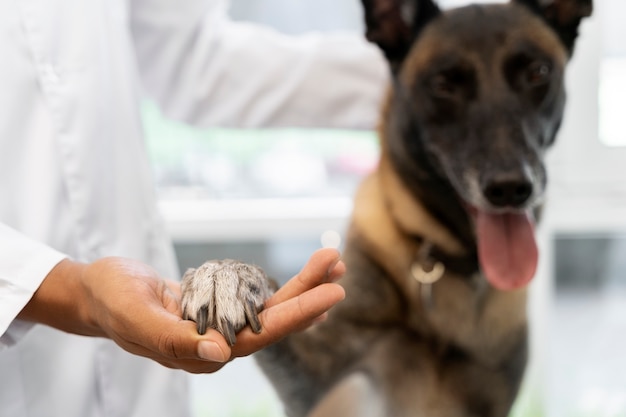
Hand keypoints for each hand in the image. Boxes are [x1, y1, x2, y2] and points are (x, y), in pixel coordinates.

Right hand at [18, 248, 344, 372]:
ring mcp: (220, 324)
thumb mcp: (135, 316)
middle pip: (273, 320)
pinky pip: (257, 297)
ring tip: (332, 260)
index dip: (296, 315)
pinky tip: (308, 277)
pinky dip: (282, 283)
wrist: (97, 291)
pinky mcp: (219, 307)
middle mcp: (217, 343)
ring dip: (302, 284)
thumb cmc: (111, 301)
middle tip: (339, 266)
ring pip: (270, 307)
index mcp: (199, 352)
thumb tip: (222, 353)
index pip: (258, 336)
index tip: (330, 294)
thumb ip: (175, 340)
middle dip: (309, 294)